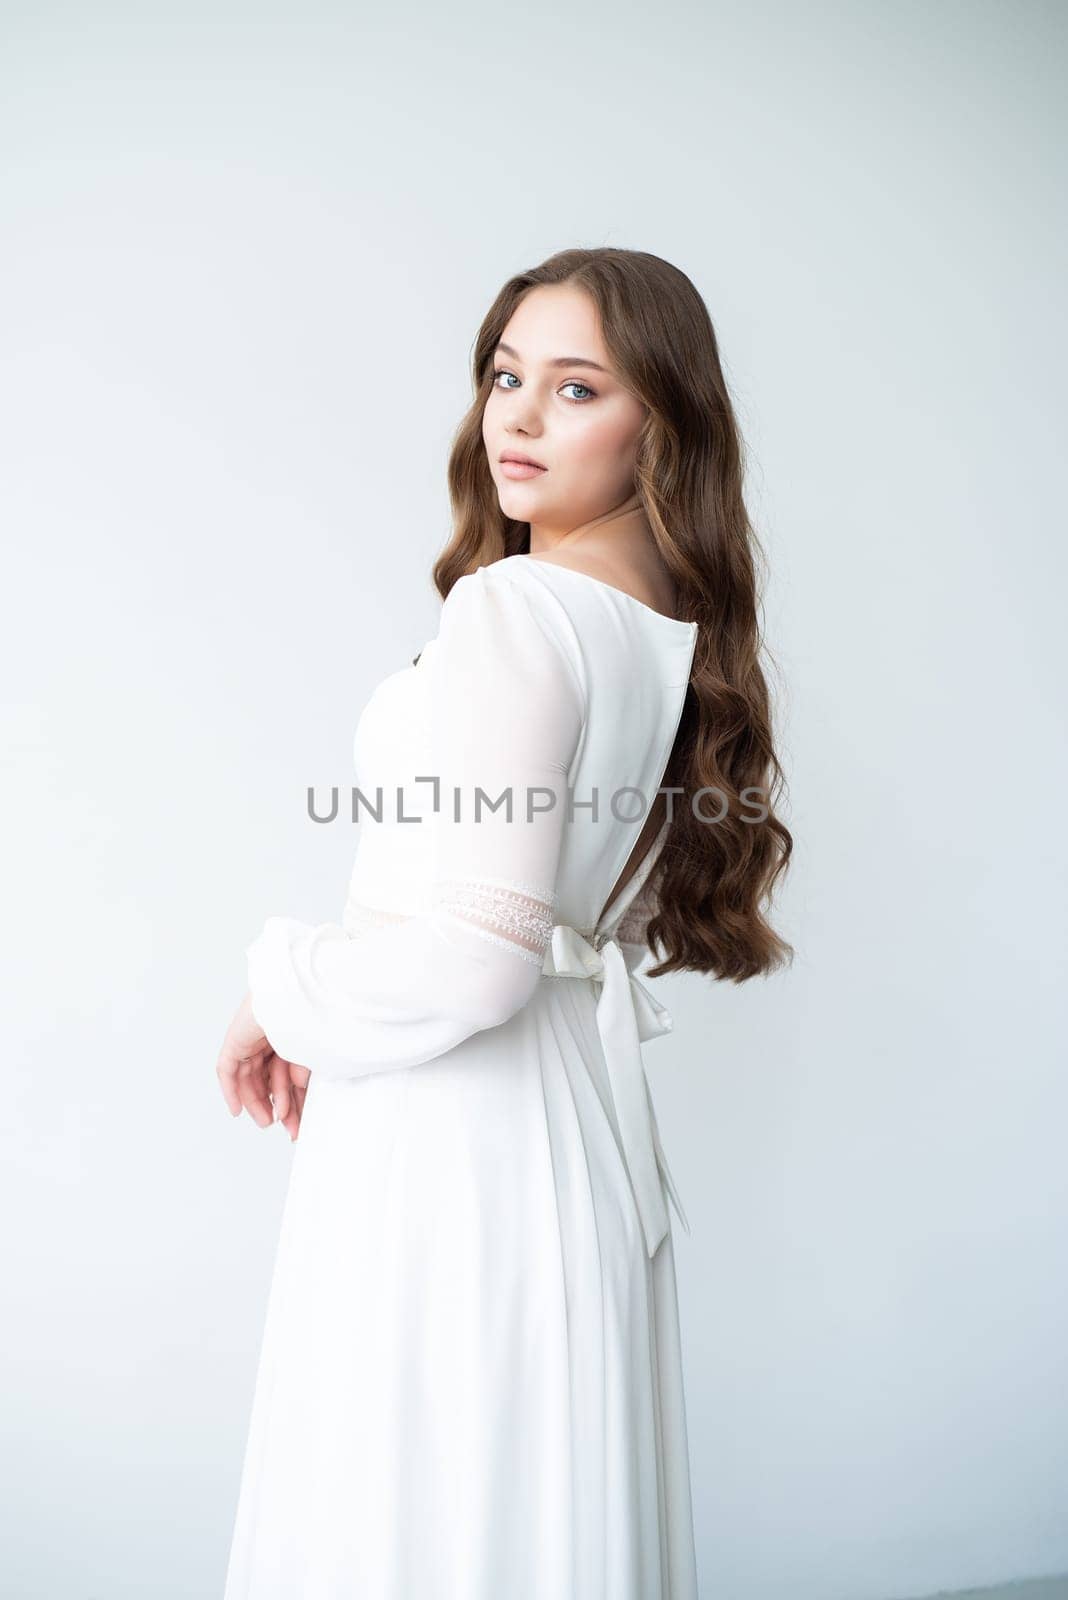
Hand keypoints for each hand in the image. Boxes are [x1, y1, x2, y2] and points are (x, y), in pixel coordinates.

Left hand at [216, 991, 310, 1140]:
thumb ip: (301, 1080)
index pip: (286, 1075)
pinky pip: (227, 1070)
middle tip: (285, 1128)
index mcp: (289, 1038)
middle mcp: (269, 1039)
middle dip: (276, 1105)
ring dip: (258, 1102)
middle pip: (267, 1079)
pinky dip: (231, 1091)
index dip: (292, 1101)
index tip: (296, 1124)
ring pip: (250, 1078)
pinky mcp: (235, 1041)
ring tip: (267, 1121)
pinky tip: (236, 1111)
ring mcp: (250, 1040)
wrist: (296, 996)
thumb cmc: (309, 1017)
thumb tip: (295, 1099)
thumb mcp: (308, 1058)